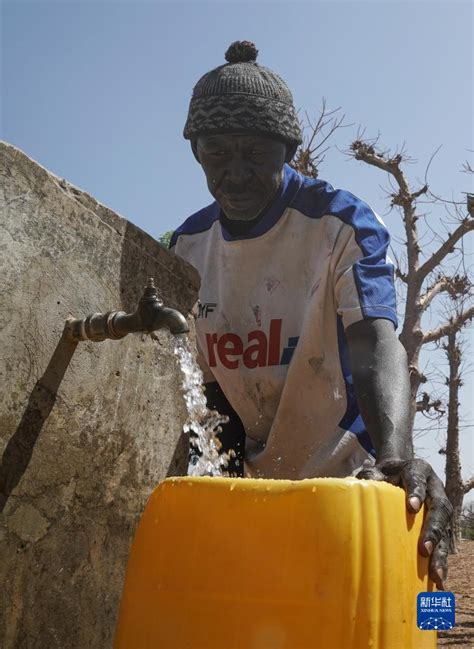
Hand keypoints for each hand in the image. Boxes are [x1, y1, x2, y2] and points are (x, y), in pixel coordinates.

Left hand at [355, 458, 452, 589]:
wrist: (400, 471)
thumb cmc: (386, 473)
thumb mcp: (378, 469)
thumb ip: (371, 475)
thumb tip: (358, 484)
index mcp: (418, 469)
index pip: (418, 479)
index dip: (417, 492)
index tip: (412, 507)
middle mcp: (435, 487)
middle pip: (440, 508)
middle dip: (433, 530)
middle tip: (424, 549)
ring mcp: (440, 506)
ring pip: (446, 529)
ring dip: (441, 552)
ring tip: (435, 574)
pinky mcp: (442, 523)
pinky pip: (445, 542)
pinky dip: (442, 560)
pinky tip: (438, 579)